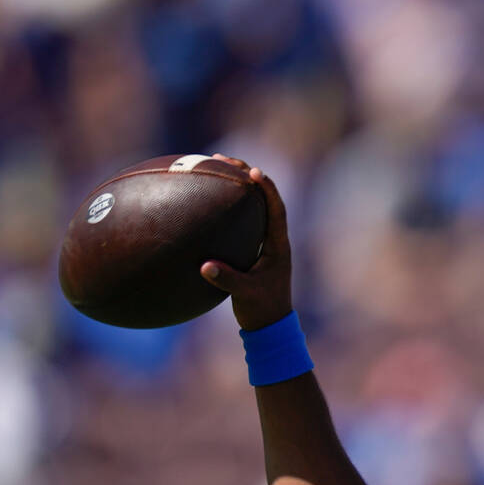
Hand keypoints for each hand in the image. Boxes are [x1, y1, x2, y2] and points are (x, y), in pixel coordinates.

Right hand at [199, 154, 293, 330]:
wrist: (270, 325)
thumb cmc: (262, 310)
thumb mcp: (245, 295)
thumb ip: (227, 280)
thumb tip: (205, 266)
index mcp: (278, 245)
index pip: (276, 209)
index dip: (267, 188)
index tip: (252, 171)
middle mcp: (273, 239)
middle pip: (264, 198)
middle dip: (246, 175)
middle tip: (224, 159)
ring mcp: (263, 243)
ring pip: (253, 206)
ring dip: (236, 186)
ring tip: (215, 167)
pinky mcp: (252, 249)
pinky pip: (241, 220)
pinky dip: (227, 207)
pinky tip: (205, 201)